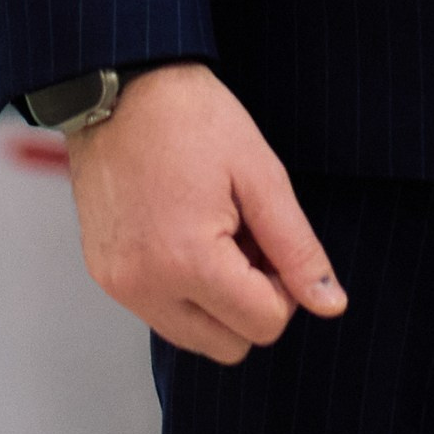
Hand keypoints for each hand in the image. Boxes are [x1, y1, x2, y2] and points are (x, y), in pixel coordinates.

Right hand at [67, 61, 346, 363]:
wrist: (123, 87)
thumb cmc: (193, 119)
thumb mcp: (261, 174)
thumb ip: (297, 248)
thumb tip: (330, 304)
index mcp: (188, 261)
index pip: (264, 325)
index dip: (285, 287)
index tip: (273, 239)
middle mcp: (145, 287)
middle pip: (228, 346)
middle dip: (251, 301)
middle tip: (247, 237)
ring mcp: (118, 286)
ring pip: (193, 337)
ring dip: (217, 301)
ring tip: (215, 233)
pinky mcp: (103, 276)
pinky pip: (160, 314)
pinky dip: (183, 291)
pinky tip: (186, 235)